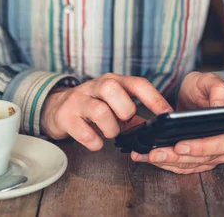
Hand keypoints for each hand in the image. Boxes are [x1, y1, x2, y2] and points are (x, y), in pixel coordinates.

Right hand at [42, 73, 172, 150]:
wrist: (56, 108)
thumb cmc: (92, 106)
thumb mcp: (113, 104)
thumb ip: (134, 115)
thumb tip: (157, 128)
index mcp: (113, 81)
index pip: (137, 83)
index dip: (154, 99)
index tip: (167, 114)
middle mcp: (95, 86)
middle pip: (113, 89)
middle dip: (124, 110)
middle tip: (124, 121)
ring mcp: (78, 100)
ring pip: (99, 110)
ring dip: (110, 128)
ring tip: (110, 133)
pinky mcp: (65, 117)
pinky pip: (84, 132)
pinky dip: (95, 142)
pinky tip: (96, 142)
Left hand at [131, 72, 223, 173]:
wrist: (196, 95)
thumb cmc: (204, 88)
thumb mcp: (210, 81)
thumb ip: (219, 90)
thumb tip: (220, 106)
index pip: (220, 144)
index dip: (200, 147)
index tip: (179, 146)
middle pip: (202, 159)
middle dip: (177, 158)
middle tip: (156, 154)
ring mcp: (211, 154)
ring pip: (191, 165)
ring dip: (169, 163)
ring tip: (149, 156)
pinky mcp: (197, 158)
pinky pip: (184, 166)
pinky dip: (167, 164)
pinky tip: (150, 158)